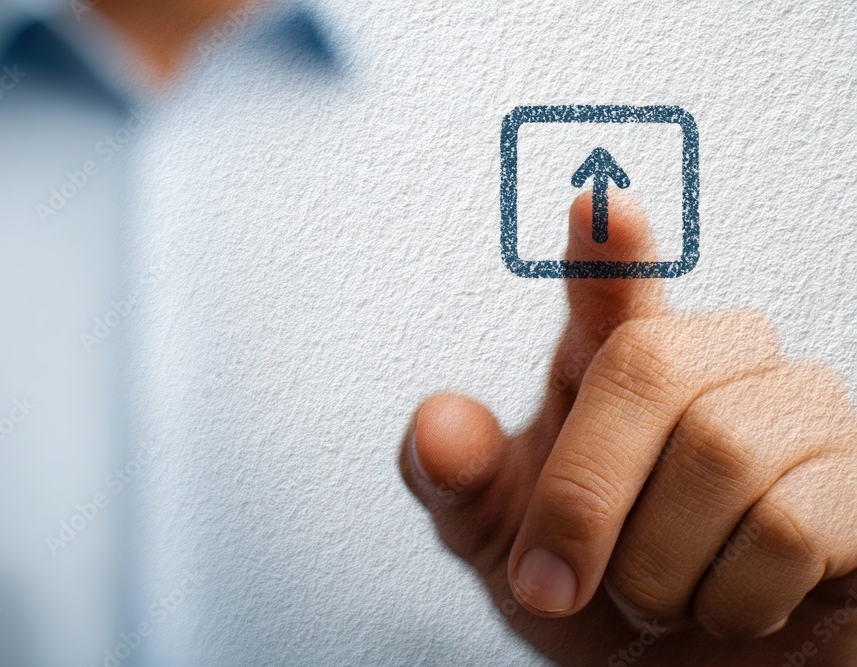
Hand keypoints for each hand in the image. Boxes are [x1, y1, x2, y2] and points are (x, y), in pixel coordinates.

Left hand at [399, 191, 856, 665]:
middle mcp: (715, 366)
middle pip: (649, 365)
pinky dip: (734, 596)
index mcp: (616, 364)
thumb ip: (462, 485)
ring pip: (724, 452)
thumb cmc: (593, 593)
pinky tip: (734, 602)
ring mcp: (798, 416)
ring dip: (661, 564)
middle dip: (585, 491)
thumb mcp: (505, 546)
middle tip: (556, 578)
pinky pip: (793, 522)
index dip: (608, 250)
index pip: (614, 288)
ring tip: (662, 591)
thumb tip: (437, 427)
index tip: (596, 209)